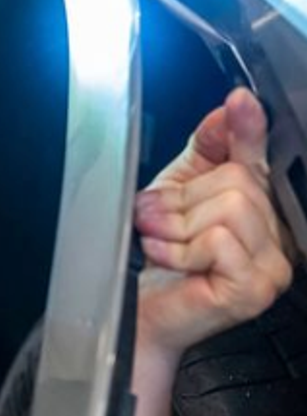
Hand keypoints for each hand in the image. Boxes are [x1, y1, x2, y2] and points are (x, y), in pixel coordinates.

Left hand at [134, 88, 292, 359]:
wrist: (140, 313)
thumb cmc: (156, 260)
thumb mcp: (175, 194)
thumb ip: (205, 152)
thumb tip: (228, 111)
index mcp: (258, 207)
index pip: (258, 159)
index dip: (248, 129)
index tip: (239, 102)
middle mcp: (275, 235)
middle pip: (237, 182)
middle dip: (181, 199)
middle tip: (154, 222)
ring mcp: (272, 266)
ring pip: (230, 207)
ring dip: (178, 224)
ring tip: (160, 243)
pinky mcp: (254, 288)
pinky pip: (219, 240)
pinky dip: (181, 248)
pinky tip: (166, 260)